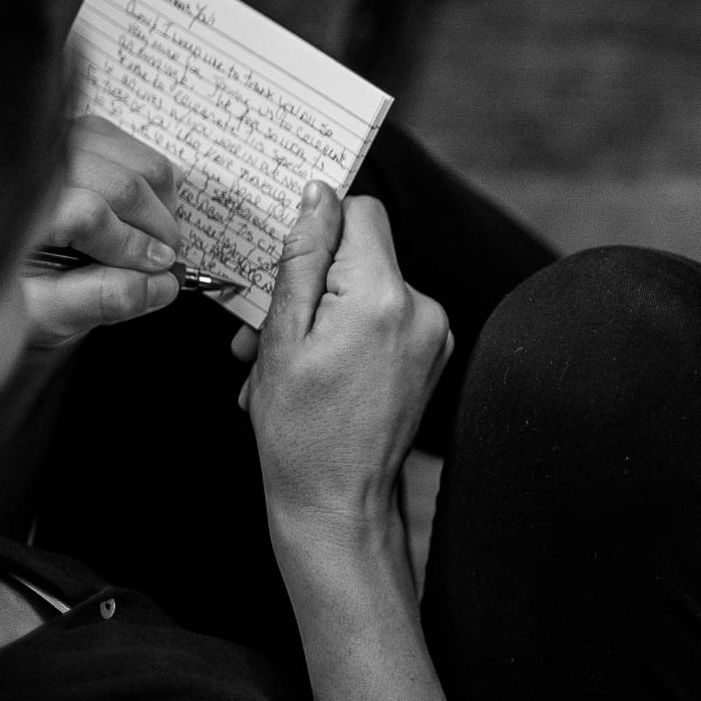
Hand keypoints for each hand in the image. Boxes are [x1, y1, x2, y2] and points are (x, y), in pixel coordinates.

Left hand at [22, 116, 182, 345]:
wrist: (3, 258)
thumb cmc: (17, 287)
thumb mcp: (47, 312)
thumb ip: (101, 299)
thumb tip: (162, 284)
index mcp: (11, 209)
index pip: (88, 214)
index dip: (131, 245)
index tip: (156, 270)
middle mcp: (31, 162)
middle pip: (122, 185)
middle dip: (156, 228)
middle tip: (164, 261)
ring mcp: (58, 140)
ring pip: (141, 163)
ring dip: (163, 205)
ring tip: (155, 239)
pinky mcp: (81, 132)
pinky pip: (140, 150)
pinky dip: (157, 185)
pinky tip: (144, 215)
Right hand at [245, 182, 452, 558]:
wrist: (339, 505)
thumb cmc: (301, 433)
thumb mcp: (282, 336)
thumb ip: (302, 257)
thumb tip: (318, 195)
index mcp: (383, 298)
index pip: (362, 212)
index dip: (319, 231)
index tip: (287, 267)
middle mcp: (423, 310)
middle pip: (363, 254)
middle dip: (310, 283)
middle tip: (265, 334)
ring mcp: (435, 335)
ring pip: (369, 289)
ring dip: (323, 316)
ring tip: (286, 366)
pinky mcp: (434, 355)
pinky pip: (386, 319)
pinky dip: (349, 336)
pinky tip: (318, 373)